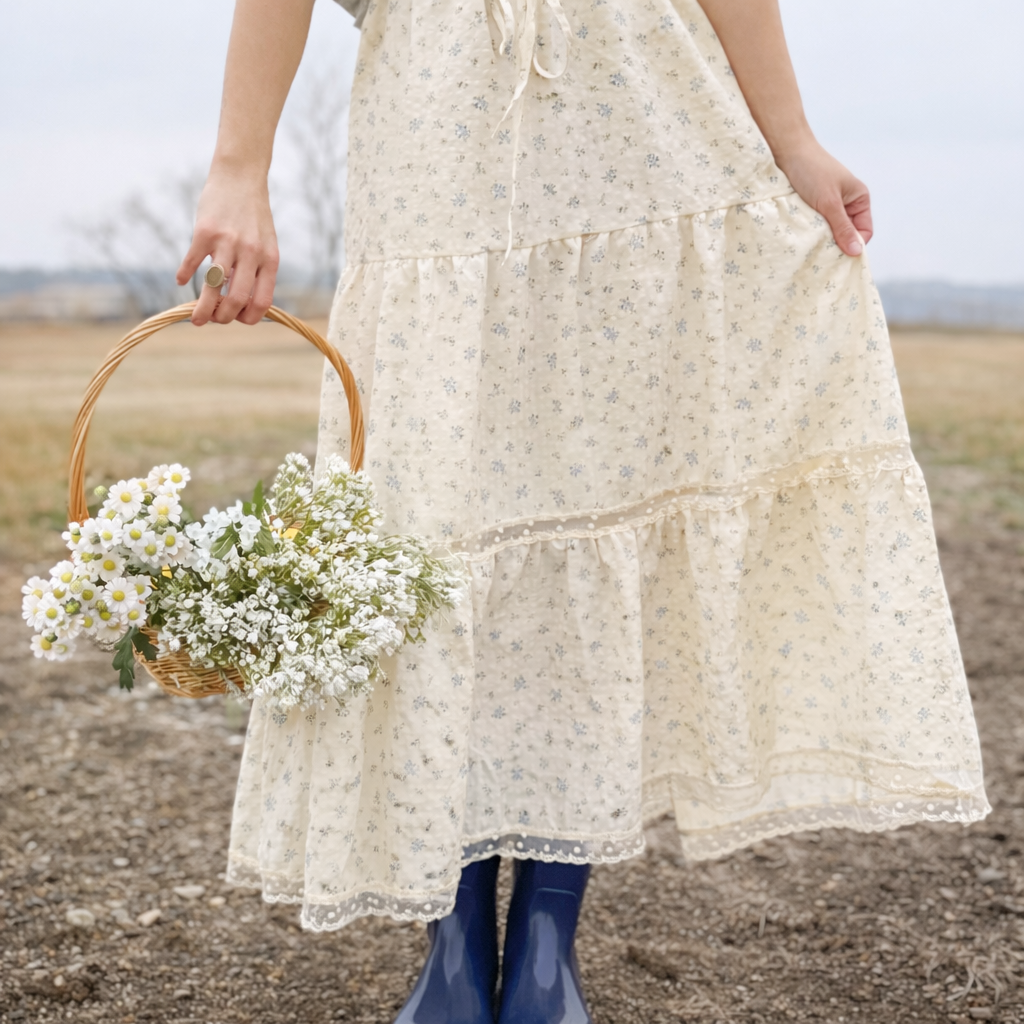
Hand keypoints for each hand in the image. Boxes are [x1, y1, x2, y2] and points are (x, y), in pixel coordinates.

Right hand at [175, 170, 279, 325]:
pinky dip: (184, 275)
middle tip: (213, 320)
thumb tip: (243, 305)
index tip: (237, 319)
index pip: (261, 302)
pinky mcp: (204, 231)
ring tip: (195, 319)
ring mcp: (227, 242)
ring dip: (202, 310)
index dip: (248, 318)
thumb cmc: (253, 216)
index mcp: (269, 260)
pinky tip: (180, 280)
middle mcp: (250, 253)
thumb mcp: (266, 244)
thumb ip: (258, 272)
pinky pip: (192, 263)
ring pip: (213, 288)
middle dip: (223, 318)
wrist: (241, 177)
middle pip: (236, 300)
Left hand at [775, 139, 872, 257]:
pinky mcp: (813, 208)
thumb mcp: (829, 202)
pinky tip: (803, 237)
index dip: (854, 245)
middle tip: (822, 255)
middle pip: (847, 234)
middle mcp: (846, 204)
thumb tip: (856, 252)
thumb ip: (842, 227)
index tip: (838, 256)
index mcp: (859, 199)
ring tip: (811, 245)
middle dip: (837, 244)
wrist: (787, 151)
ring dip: (822, 239)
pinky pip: (816, 227)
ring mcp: (829, 206)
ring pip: (830, 232)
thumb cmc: (812, 171)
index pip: (864, 231)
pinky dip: (811, 233)